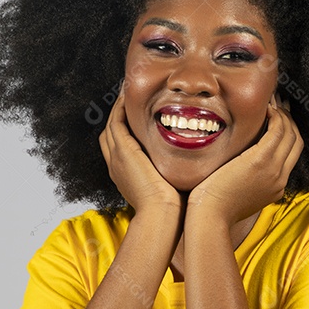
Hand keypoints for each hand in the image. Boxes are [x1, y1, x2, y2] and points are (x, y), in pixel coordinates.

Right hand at [99, 87, 183, 215]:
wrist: (162, 216)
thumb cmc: (173, 209)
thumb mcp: (172, 188)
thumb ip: (178, 175)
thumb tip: (197, 170)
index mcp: (126, 175)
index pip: (120, 146)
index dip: (127, 130)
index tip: (141, 118)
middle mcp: (117, 165)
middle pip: (111, 133)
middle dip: (120, 115)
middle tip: (133, 99)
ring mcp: (117, 157)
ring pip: (112, 124)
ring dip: (120, 107)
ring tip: (131, 92)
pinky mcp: (123, 151)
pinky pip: (117, 121)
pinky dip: (121, 108)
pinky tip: (131, 96)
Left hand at [187, 94, 301, 228]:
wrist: (210, 217)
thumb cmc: (215, 207)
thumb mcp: (239, 194)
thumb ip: (248, 180)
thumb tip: (240, 163)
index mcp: (277, 187)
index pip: (291, 154)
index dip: (288, 133)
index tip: (279, 118)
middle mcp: (280, 178)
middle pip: (296, 141)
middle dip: (290, 120)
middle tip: (278, 105)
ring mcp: (273, 170)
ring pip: (290, 134)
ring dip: (283, 114)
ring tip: (271, 103)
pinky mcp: (261, 160)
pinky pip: (277, 131)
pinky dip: (276, 117)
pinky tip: (266, 109)